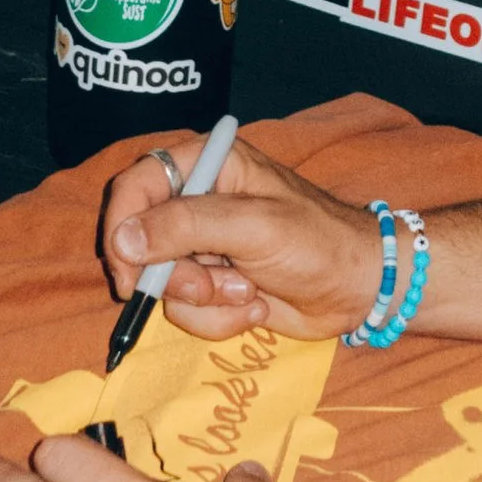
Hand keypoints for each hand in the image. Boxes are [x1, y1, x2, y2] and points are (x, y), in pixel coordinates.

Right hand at [98, 131, 387, 340]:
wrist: (358, 289)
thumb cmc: (317, 243)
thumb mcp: (253, 227)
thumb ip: (187, 226)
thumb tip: (124, 240)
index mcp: (208, 164)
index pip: (137, 185)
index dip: (124, 227)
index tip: (130, 269)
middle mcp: (198, 201)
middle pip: (140, 241)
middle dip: (174, 276)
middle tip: (206, 285)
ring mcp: (203, 247)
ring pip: (163, 283)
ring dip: (205, 299)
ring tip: (248, 291)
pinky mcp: (212, 284)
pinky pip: (186, 309)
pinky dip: (219, 316)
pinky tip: (255, 304)